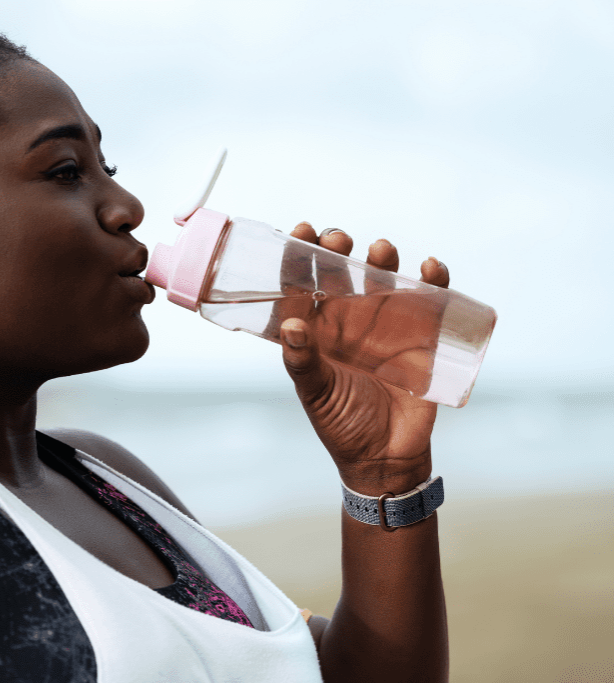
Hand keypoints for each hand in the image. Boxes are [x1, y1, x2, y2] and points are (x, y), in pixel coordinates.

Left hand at [276, 223, 450, 494]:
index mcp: (317, 330)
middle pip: (343, 273)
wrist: (386, 458)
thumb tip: (291, 326)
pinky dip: (434, 280)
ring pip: (384, 279)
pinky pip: (430, 300)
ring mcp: (386, 325)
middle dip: (339, 251)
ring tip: (380, 250)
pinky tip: (430, 268)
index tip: (300, 230)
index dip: (299, 255)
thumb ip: (302, 362)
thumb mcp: (316, 394)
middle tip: (338, 240)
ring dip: (383, 260)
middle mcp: (349, 321)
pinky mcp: (421, 336)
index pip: (303, 284)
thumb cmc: (342, 425)